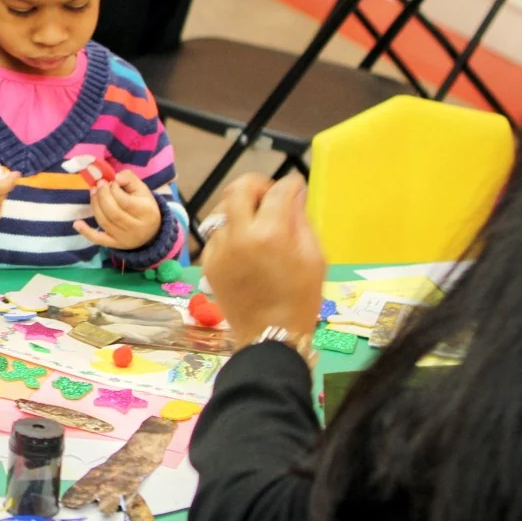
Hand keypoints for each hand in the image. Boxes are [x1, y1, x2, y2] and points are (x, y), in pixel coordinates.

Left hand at [73, 171, 161, 250]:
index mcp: (146, 212)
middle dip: (102, 196)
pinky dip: (86, 232)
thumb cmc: (144, 206)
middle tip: (99, 185)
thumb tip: (115, 177)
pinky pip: (99, 240)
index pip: (125, 202)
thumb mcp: (142, 190)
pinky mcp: (114, 244)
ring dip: (95, 206)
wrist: (151, 232)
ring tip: (93, 192)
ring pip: (104, 222)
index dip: (114, 190)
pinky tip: (77, 223)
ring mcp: (124, 238)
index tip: (111, 182)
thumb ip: (129, 179)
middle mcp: (136, 227)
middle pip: (114, 213)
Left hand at [201, 173, 326, 351]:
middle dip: (257, 184)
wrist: (270, 336)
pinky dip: (230, 231)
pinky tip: (244, 245)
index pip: (278, 191)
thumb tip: (293, 194)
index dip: (291, 184)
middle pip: (238, 188)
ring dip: (241, 209)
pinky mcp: (207, 262)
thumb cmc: (301, 299)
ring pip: (224, 209)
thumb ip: (301, 221)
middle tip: (269, 195)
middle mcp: (239, 236)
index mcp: (271, 234)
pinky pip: (216, 234)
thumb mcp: (314, 258)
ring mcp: (219, 249)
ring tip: (257, 222)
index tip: (296, 186)